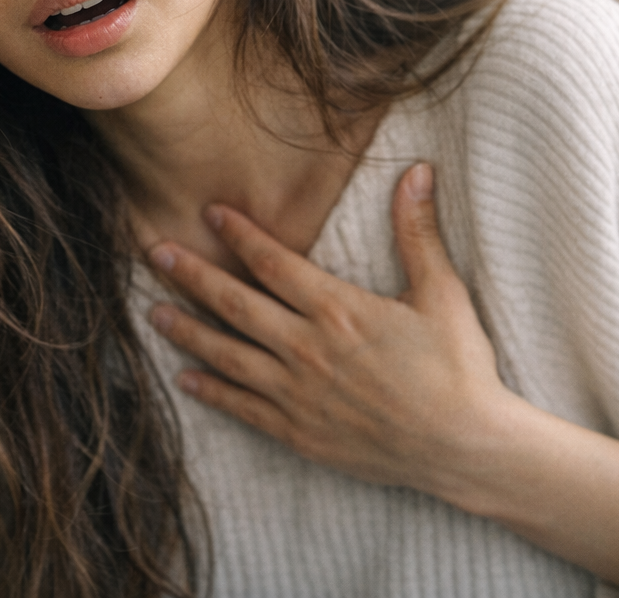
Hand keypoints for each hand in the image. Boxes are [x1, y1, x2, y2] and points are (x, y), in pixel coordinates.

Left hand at [146, 163, 525, 503]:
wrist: (464, 447)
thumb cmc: (458, 368)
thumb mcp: (442, 292)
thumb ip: (418, 232)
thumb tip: (416, 171)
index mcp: (340, 309)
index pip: (274, 263)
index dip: (239, 235)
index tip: (210, 213)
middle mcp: (309, 349)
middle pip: (235, 303)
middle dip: (191, 275)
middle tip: (155, 253)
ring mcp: (299, 394)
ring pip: (228, 355)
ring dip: (188, 331)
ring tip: (154, 313)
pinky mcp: (300, 432)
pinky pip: (242, 407)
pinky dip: (210, 391)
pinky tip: (185, 378)